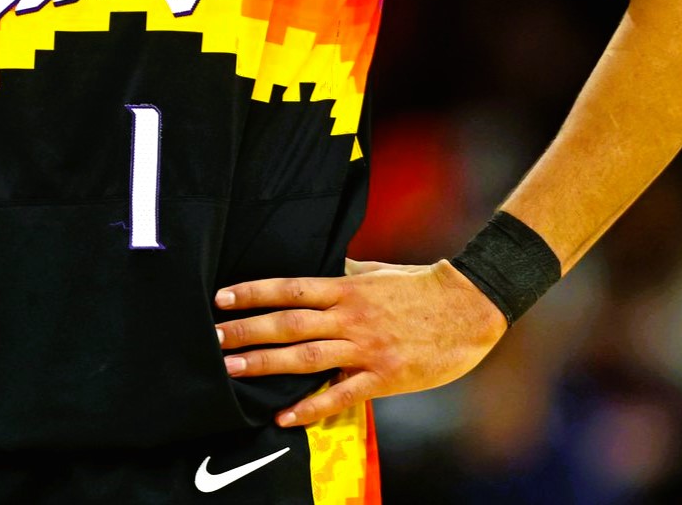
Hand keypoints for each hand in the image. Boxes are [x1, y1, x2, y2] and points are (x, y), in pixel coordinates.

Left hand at [213, 257, 506, 427]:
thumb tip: (313, 266)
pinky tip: (284, 416)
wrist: (467, 307)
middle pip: (289, 324)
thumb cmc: (418, 285)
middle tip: (213, 339)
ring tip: (233, 370)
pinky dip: (310, 407)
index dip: (254, 293)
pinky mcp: (383, 377)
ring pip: (306, 358)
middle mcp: (350, 316)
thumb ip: (342, 272)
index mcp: (346, 288)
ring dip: (266, 364)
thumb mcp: (374, 271)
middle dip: (247, 331)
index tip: (222, 297)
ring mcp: (366, 348)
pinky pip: (340, 395)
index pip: (290, 289)